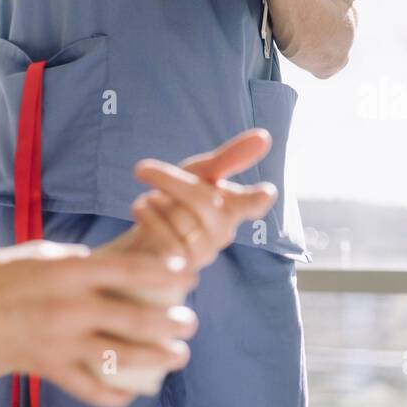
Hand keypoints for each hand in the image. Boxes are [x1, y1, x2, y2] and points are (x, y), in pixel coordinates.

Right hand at [0, 240, 198, 406]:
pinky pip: (88, 389)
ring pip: (120, 356)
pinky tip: (132, 395)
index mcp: (69, 272)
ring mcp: (60, 342)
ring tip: (178, 356)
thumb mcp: (39, 253)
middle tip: (191, 323)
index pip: (129, 271)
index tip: (189, 276)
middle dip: (171, 323)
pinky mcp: (48, 368)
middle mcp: (70, 308)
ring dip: (156, 358)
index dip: (165, 273)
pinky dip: (113, 396)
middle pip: (134, 318)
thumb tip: (112, 265)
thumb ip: (78, 259)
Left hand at [106, 130, 278, 279]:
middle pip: (205, 202)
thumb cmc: (178, 204)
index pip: (254, 204)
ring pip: (183, 221)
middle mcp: (223, 233)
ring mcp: (203, 253)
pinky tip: (141, 208)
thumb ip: (229, 158)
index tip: (264, 192)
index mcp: (232, 208)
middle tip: (143, 168)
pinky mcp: (179, 271)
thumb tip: (265, 136)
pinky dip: (149, 219)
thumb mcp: (199, 176)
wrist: (146, 248)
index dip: (259, 198)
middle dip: (172, 181)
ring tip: (146, 199)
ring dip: (158, 202)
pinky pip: (168, 243)